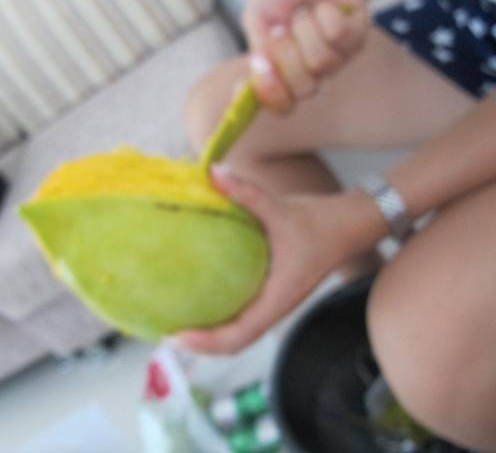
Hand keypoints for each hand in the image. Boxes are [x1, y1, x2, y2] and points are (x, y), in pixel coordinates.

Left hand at [174, 165, 376, 354]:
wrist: (351, 225)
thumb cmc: (320, 222)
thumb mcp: (280, 207)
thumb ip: (245, 191)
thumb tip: (212, 172)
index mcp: (278, 298)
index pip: (239, 336)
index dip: (207, 342)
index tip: (177, 336)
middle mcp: (274, 307)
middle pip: (234, 344)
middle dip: (202, 345)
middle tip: (167, 332)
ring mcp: (274, 303)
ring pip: (239, 333)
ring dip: (210, 334)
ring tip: (178, 322)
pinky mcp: (272, 293)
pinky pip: (243, 316)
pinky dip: (221, 318)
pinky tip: (201, 300)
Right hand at [243, 0, 367, 111]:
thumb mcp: (259, 20)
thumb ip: (258, 50)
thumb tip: (258, 76)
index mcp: (285, 74)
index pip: (282, 105)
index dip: (272, 96)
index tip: (260, 72)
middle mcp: (312, 72)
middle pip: (304, 89)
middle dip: (286, 56)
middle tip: (281, 29)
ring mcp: (338, 57)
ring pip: (321, 62)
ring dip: (305, 29)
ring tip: (304, 11)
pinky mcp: (358, 35)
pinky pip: (338, 36)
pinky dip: (325, 14)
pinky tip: (325, 4)